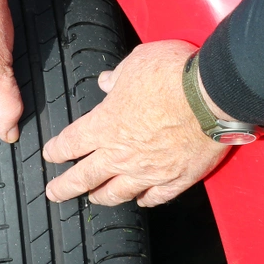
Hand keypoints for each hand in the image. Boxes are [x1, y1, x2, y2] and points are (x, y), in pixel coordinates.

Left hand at [42, 41, 229, 206]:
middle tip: (54, 193)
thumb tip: (106, 81)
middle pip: (84, 177)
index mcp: (105, 125)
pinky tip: (141, 200)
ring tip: (94, 199)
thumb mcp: (136, 63)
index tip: (50, 155)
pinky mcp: (177, 179)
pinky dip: (146, 200)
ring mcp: (149, 171)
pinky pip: (156, 197)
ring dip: (102, 197)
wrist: (213, 95)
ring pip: (117, 193)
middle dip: (65, 187)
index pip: (70, 143)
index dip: (56, 151)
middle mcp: (122, 154)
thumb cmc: (173, 74)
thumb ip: (118, 77)